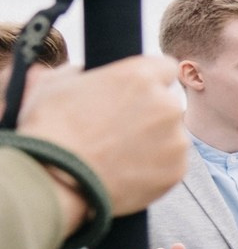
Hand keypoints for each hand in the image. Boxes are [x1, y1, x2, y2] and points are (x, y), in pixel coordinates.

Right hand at [17, 55, 187, 221]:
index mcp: (140, 76)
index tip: (139, 93)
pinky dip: (154, 168)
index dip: (150, 80)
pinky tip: (126, 172)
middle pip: (166, 104)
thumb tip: (80, 71)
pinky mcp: (177, 169)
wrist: (53, 180)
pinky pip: (171, 163)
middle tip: (118, 130)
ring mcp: (175, 138)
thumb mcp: (53, 85)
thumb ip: (77, 72)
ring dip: (153, 141)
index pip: (164, 68)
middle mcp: (166, 104)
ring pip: (170, 135)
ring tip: (117, 155)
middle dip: (149, 113)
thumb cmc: (48, 130)